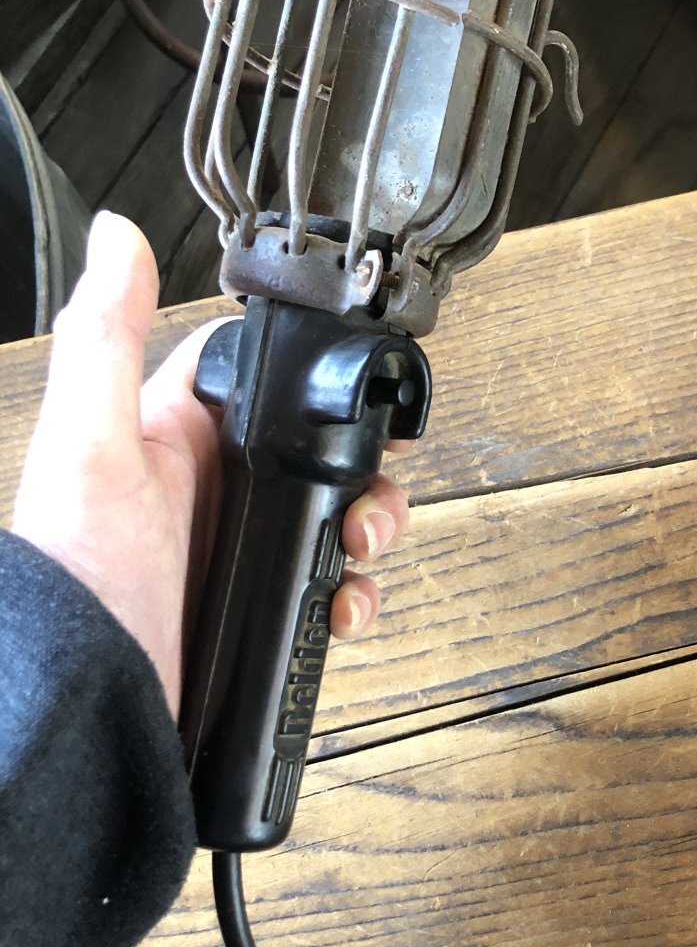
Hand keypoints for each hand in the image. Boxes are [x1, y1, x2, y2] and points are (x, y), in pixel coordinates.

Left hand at [12, 211, 408, 718]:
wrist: (86, 713)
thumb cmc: (72, 583)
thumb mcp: (91, 448)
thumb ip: (106, 336)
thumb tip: (119, 233)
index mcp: (172, 437)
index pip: (262, 378)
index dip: (313, 377)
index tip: (361, 388)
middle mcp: (210, 491)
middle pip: (318, 452)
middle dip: (365, 470)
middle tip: (375, 494)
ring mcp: (237, 552)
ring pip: (335, 518)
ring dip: (369, 530)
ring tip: (360, 552)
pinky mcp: (256, 608)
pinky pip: (328, 587)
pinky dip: (351, 596)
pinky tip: (341, 608)